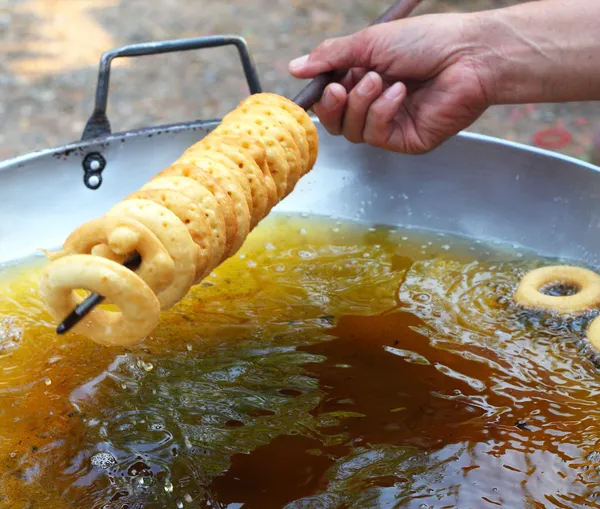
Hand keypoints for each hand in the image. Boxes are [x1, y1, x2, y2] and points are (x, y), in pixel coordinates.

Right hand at [288, 13, 491, 153]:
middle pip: (336, 123)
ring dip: (360, 104)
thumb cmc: (427, 40)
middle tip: (340, 87)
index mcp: (366, 79)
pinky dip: (382, 112)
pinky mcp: (406, 140)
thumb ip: (331, 55)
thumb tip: (294, 66)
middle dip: (333, 106)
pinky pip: (376, 136)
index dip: (321, 96)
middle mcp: (376, 105)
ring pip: (353, 131)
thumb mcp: (370, 41)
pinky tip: (400, 93)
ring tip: (380, 79)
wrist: (469, 54)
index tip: (320, 85)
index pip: (331, 99)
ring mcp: (391, 125)